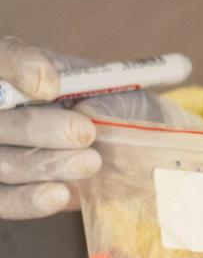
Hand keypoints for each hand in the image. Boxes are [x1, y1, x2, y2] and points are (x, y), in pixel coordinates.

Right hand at [0, 36, 187, 219]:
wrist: (134, 142)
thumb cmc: (116, 102)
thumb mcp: (112, 84)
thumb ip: (87, 85)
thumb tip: (62, 96)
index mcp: (19, 69)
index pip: (5, 57)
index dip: (19, 67)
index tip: (52, 87)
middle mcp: (1, 106)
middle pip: (1, 119)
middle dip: (40, 128)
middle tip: (85, 133)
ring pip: (3, 161)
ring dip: (44, 164)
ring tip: (89, 163)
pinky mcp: (3, 191)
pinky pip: (2, 200)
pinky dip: (28, 199)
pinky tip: (59, 195)